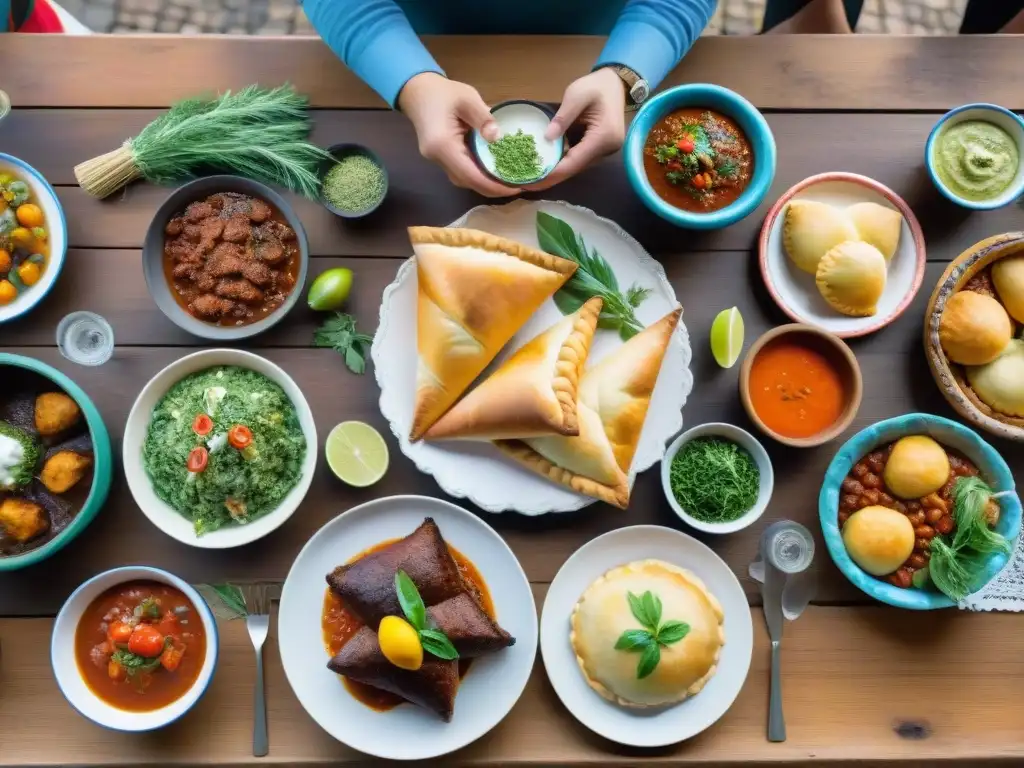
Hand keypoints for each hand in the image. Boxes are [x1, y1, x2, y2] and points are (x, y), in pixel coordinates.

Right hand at [398, 72, 520, 197]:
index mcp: (443, 145)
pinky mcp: (440, 159)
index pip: (471, 175)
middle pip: (468, 182)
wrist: (416, 91)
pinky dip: (478, 175)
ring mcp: (437, 161)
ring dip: (485, 183)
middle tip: (517, 185)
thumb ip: (483, 118)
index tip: (515, 188)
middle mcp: (438, 159)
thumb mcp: (467, 98)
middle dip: (493, 188)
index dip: (494, 186)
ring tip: (508, 179)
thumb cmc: (441, 93)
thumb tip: (497, 138)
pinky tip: (493, 169)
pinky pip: (461, 172)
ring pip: (464, 180)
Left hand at [526, 67, 626, 190]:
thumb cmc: (596, 86)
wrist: (615, 83)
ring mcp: (604, 151)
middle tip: (526, 183)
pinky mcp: (598, 149)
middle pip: (575, 168)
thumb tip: (547, 138)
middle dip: (551, 177)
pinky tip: (545, 163)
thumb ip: (562, 117)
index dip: (553, 174)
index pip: (574, 162)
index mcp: (603, 137)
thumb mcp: (576, 94)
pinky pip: (578, 158)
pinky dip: (562, 161)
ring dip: (555, 171)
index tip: (532, 181)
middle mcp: (606, 150)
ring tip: (531, 175)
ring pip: (576, 166)